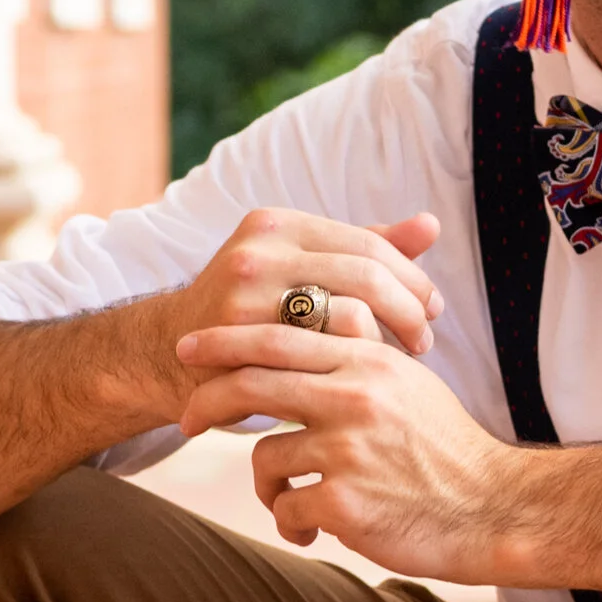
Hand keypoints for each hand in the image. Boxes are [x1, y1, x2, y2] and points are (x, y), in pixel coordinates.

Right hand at [160, 205, 444, 408]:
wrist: (169, 355)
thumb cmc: (249, 311)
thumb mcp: (298, 267)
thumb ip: (362, 247)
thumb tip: (429, 224)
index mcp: (279, 223)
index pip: (370, 244)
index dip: (411, 279)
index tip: (432, 309)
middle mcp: (259, 249)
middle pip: (366, 276)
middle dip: (408, 311)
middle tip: (425, 342)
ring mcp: (245, 293)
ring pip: (349, 315)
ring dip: (386, 342)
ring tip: (400, 361)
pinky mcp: (240, 338)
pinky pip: (321, 355)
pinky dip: (351, 366)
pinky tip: (362, 378)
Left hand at [174, 326, 522, 575]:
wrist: (493, 509)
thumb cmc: (448, 451)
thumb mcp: (409, 383)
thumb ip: (361, 354)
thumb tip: (316, 326)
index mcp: (369, 360)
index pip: (278, 335)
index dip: (223, 340)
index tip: (189, 349)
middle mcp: (356, 396)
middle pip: (251, 384)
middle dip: (205, 401)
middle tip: (187, 420)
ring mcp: (348, 449)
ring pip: (265, 456)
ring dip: (267, 483)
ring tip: (290, 499)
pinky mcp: (344, 500)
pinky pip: (286, 506)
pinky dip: (292, 521)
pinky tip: (315, 528)